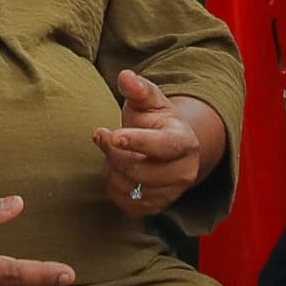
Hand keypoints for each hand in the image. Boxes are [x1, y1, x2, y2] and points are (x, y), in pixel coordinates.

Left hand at [92, 69, 213, 217]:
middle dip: (113, 153)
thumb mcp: (149, 100)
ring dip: (112, 169)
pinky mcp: (155, 208)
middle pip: (140, 170)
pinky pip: (124, 202)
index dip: (138, 142)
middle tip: (100, 134)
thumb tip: (126, 76)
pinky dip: (114, 185)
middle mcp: (184, 172)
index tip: (114, 135)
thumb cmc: (155, 120)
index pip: (163, 147)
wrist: (166, 148)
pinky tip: (118, 170)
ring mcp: (171, 194)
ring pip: (130, 187)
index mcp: (185, 142)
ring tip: (115, 152)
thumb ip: (137, 89)